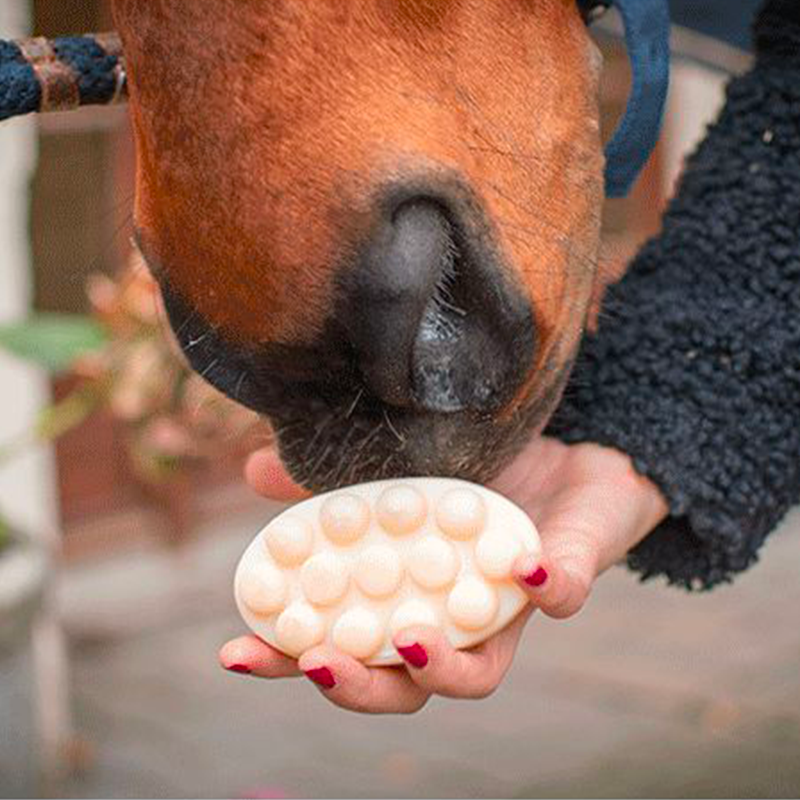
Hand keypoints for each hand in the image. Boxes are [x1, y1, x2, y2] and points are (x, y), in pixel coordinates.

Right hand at [220, 437, 667, 713]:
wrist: (566, 456)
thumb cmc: (471, 476)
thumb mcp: (393, 469)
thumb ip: (329, 479)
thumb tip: (253, 469)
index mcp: (401, 599)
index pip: (339, 646)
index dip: (286, 659)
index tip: (236, 651)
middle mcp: (451, 621)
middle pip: (402, 687)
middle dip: (357, 686)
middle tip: (320, 661)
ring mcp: (508, 610)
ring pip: (480, 673)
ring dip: (445, 666)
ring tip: (415, 639)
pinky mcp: (567, 577)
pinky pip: (564, 595)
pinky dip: (548, 587)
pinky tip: (527, 568)